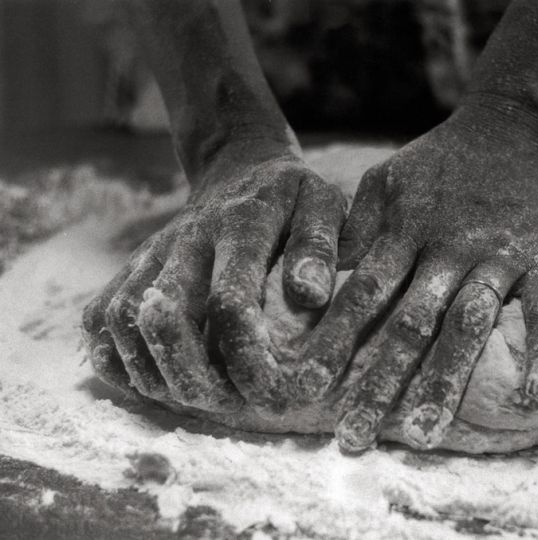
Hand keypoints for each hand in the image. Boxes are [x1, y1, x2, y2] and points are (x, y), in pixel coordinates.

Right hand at [81, 144, 345, 413]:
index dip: (245, 354)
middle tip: (225, 404)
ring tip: (194, 399)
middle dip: (191, 375)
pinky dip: (114, 358)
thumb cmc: (293, 197)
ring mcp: (150, 253)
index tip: (272, 388)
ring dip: (152, 372)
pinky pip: (98, 319)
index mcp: (241, 225)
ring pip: (122, 321)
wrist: (240, 168)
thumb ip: (320, 246)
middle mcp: (185, 239)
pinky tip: (152, 379)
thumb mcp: (324, 205)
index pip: (230, 300)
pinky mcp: (128, 267)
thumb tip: (310, 295)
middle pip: (163, 318)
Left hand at [295, 102, 537, 451]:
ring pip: (468, 327)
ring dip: (445, 383)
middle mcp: (448, 251)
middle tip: (352, 439)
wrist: (514, 126)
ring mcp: (499, 258)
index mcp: (404, 233)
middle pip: (410, 325)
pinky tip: (535, 403)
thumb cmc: (440, 161)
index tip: (307, 389)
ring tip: (422, 438)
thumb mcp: (384, 182)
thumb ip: (353, 231)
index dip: (333, 343)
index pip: (363, 296)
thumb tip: (312, 284)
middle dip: (379, 383)